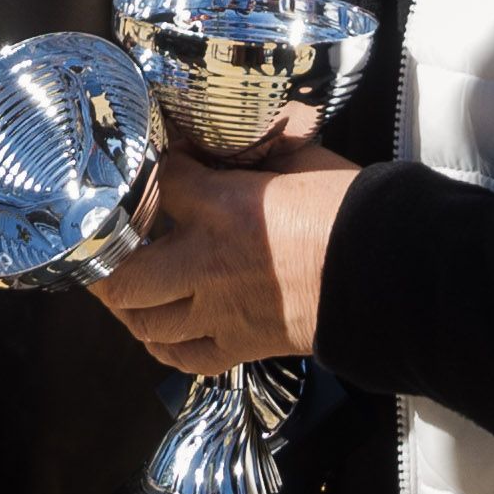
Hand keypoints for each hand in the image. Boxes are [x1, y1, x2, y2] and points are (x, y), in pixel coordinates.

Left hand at [89, 147, 358, 372]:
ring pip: (144, 322)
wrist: (387, 273)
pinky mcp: (239, 346)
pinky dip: (164, 346)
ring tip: (124, 288)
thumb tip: (239, 136)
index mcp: (221, 208)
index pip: (163, 182)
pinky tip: (160, 331)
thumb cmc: (349, 210)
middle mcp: (205, 264)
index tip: (167, 163)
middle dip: (106, 259)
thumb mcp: (299, 159)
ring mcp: (218, 312)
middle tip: (107, 245)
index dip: (161, 168)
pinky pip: (183, 358)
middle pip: (123, 274)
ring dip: (128, 305)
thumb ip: (256, 152)